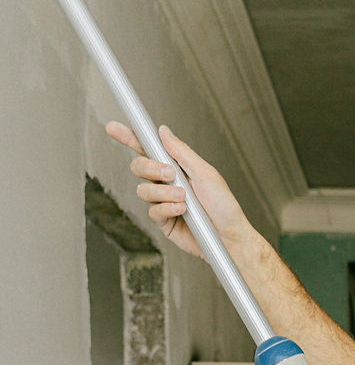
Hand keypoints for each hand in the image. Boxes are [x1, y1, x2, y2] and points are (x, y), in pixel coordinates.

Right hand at [105, 122, 247, 257]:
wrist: (230, 237)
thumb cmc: (224, 206)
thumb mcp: (205, 173)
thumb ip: (182, 152)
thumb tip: (163, 132)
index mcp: (176, 166)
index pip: (147, 148)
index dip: (129, 137)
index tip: (114, 127)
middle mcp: (166, 182)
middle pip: (139, 166)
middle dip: (150, 167)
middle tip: (170, 173)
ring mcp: (163, 202)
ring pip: (144, 190)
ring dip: (164, 192)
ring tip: (184, 198)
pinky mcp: (163, 221)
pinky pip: (153, 211)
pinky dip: (167, 208)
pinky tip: (182, 211)